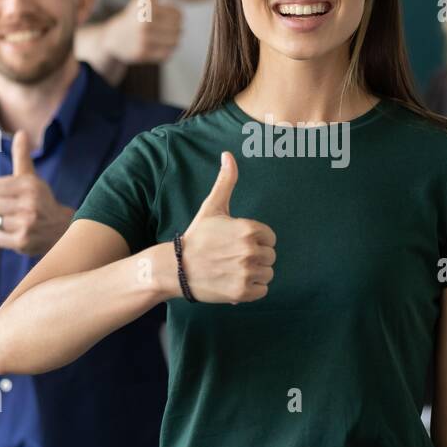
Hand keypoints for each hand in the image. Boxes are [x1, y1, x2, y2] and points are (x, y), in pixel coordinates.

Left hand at [0, 131, 73, 256]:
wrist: (62, 230)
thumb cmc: (41, 201)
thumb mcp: (32, 178)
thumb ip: (22, 156)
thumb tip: (20, 132)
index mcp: (30, 185)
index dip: (1, 193)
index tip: (15, 197)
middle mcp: (30, 203)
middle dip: (1, 209)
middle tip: (17, 211)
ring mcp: (26, 223)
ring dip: (3, 224)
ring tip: (19, 223)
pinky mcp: (23, 242)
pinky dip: (4, 238)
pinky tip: (18, 234)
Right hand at [99, 0, 181, 65]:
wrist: (114, 38)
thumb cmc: (134, 15)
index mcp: (145, 6)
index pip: (178, 14)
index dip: (174, 15)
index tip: (163, 15)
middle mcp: (143, 23)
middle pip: (178, 29)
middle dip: (174, 28)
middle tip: (162, 28)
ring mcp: (142, 40)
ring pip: (175, 42)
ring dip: (171, 40)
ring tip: (160, 36)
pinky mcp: (142, 54)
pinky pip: (167, 54)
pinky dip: (166, 51)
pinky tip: (155, 46)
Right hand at [179, 151, 275, 303]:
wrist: (176, 267)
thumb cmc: (198, 236)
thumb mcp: (212, 207)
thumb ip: (226, 181)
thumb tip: (228, 155)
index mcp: (249, 229)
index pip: (270, 238)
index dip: (256, 240)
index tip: (238, 243)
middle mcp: (250, 250)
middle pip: (270, 257)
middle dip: (256, 258)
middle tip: (233, 258)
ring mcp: (246, 272)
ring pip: (268, 274)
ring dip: (254, 274)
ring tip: (234, 270)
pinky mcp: (242, 292)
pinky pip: (262, 291)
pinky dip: (251, 290)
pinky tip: (234, 282)